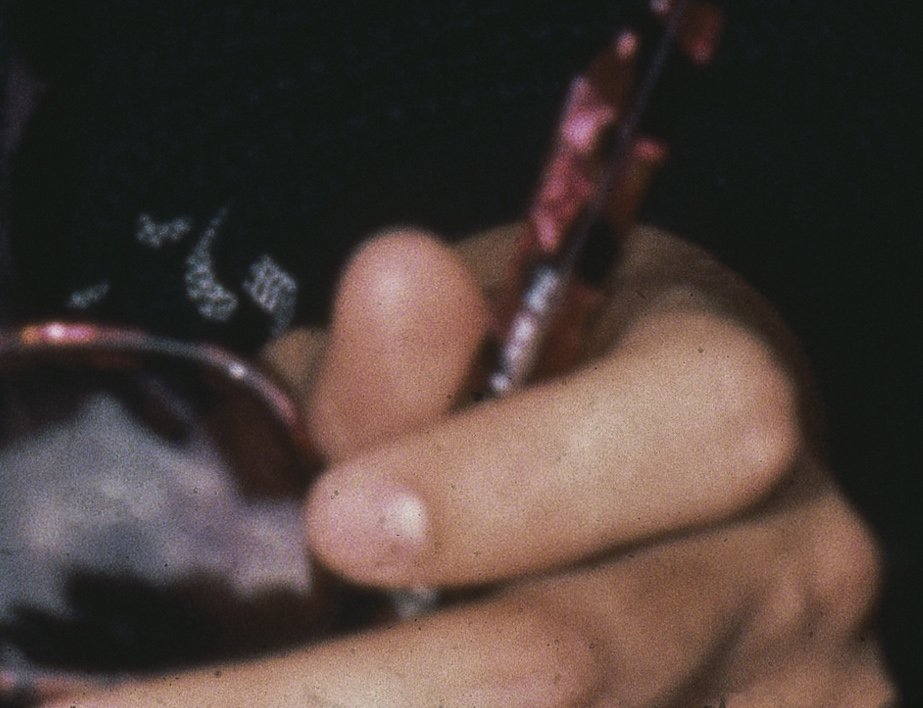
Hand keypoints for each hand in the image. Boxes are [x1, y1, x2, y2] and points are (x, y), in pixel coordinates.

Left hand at [142, 220, 883, 707]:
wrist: (668, 509)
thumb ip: (417, 350)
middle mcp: (786, 573)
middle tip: (160, 699)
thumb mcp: (491, 325)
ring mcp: (783, 705)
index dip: (498, 487)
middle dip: (349, 691)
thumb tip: (395, 281)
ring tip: (178, 707)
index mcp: (728, 409)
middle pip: (575, 664)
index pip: (673, 433)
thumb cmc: (550, 390)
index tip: (329, 522)